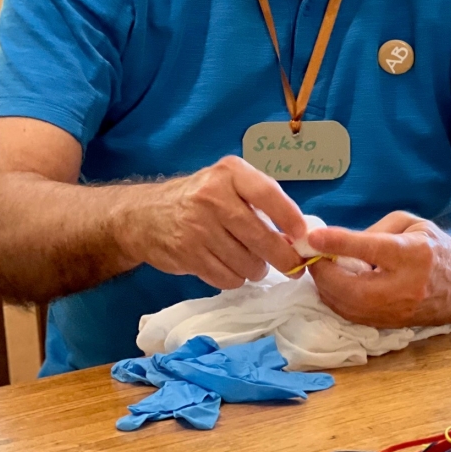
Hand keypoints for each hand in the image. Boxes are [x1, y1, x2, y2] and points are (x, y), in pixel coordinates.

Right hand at [124, 156, 307, 288]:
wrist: (146, 216)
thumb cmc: (200, 199)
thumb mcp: (228, 186)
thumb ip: (261, 204)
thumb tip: (298, 237)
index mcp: (229, 173)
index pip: (267, 193)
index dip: (290, 218)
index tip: (304, 236)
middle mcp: (212, 196)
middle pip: (260, 236)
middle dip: (283, 257)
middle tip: (293, 266)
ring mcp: (198, 227)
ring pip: (246, 262)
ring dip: (256, 269)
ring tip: (253, 262)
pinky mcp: (187, 254)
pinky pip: (226, 278)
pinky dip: (236, 278)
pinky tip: (232, 268)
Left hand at [307, 211, 450, 327]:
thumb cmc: (434, 247)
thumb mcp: (410, 224)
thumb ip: (374, 231)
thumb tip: (338, 243)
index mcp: (413, 254)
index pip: (371, 250)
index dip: (339, 244)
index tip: (312, 238)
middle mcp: (406, 288)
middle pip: (352, 288)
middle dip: (323, 273)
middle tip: (310, 256)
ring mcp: (398, 312)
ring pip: (349, 308)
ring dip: (326, 288)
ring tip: (320, 268)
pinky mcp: (390, 326)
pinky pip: (353, 317)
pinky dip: (336, 300)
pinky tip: (333, 285)